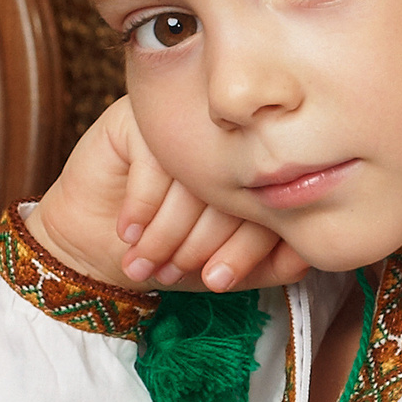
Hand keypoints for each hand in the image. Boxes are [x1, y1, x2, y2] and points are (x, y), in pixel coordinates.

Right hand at [28, 95, 308, 292]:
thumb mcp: (222, 266)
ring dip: (166, 229)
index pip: (266, 203)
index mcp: (253, 170)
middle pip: (229, 189)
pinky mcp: (139, 120)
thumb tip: (306, 257)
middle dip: (199, 242)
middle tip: (174, 271)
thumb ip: (270, 263)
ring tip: (146, 261)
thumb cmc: (167, 252)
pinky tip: (128, 231)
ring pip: (190, 177)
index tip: (217, 281)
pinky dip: (141, 204)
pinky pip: (152, 161)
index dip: (242, 248)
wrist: (95, 243)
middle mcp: (224, 141)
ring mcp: (183, 126)